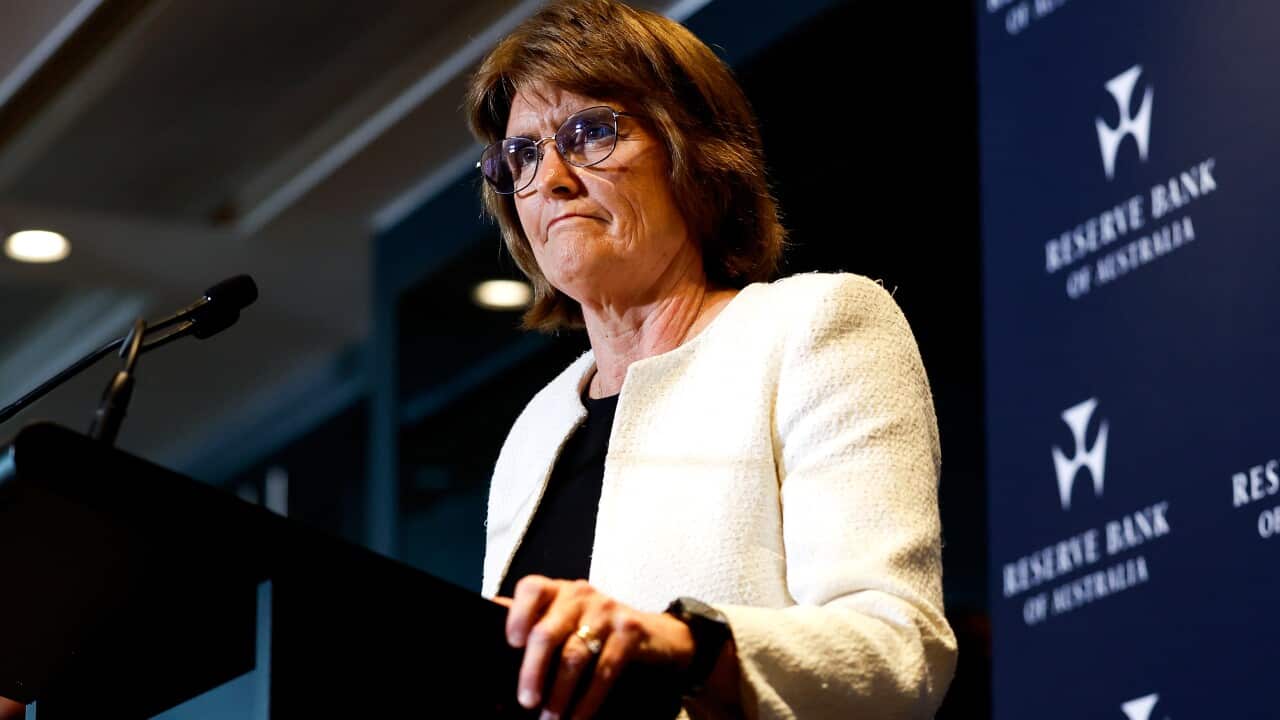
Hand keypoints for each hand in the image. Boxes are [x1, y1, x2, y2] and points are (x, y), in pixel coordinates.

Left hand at [498, 575, 694, 718]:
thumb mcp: (564, 618)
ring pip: (574, 656)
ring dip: (560, 694)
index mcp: (557, 590)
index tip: (511, 643)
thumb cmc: (594, 629)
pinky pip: (604, 670)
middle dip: (533, 672)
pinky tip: (578, 718)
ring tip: (550, 719)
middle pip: (547, 632)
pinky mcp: (629, 631)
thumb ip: (532, 622)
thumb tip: (487, 626)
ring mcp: (607, 610)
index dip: (518, 614)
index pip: (531, 589)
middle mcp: (579, 595)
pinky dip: (588, 699)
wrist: (655, 634)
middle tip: (526, 701)